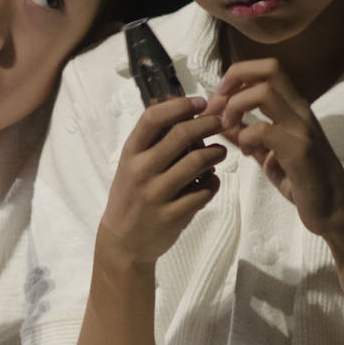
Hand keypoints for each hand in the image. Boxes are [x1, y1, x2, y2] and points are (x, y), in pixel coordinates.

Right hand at [97, 96, 224, 266]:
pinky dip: (213, 182)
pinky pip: (203, 191)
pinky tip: (211, 180)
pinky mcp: (172, 216)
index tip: (200, 102)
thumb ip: (153, 143)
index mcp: (130, 153)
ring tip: (219, 152)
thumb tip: (187, 113)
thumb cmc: (131, 196)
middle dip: (206, 124)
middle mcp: (141, 170)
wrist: (123, 242)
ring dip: (215, 153)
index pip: (153, 118)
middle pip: (181, 135)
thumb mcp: (132, 165)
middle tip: (220, 122)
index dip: (179, 106)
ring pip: (197, 162)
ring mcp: (156, 194)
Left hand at [204, 58, 343, 248]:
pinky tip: (247, 154)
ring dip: (236, 106)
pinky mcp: (300, 150)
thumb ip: (247, 137)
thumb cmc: (304, 183)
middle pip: (268, 69)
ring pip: (264, 92)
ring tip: (228, 129)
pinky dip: (246, 138)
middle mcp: (300, 111)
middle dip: (233, 80)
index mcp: (294, 108)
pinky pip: (264, 129)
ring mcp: (302, 128)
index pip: (268, 69)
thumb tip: (221, 123)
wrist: (336, 211)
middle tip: (217, 108)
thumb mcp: (269, 155)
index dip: (237, 75)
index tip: (219, 100)